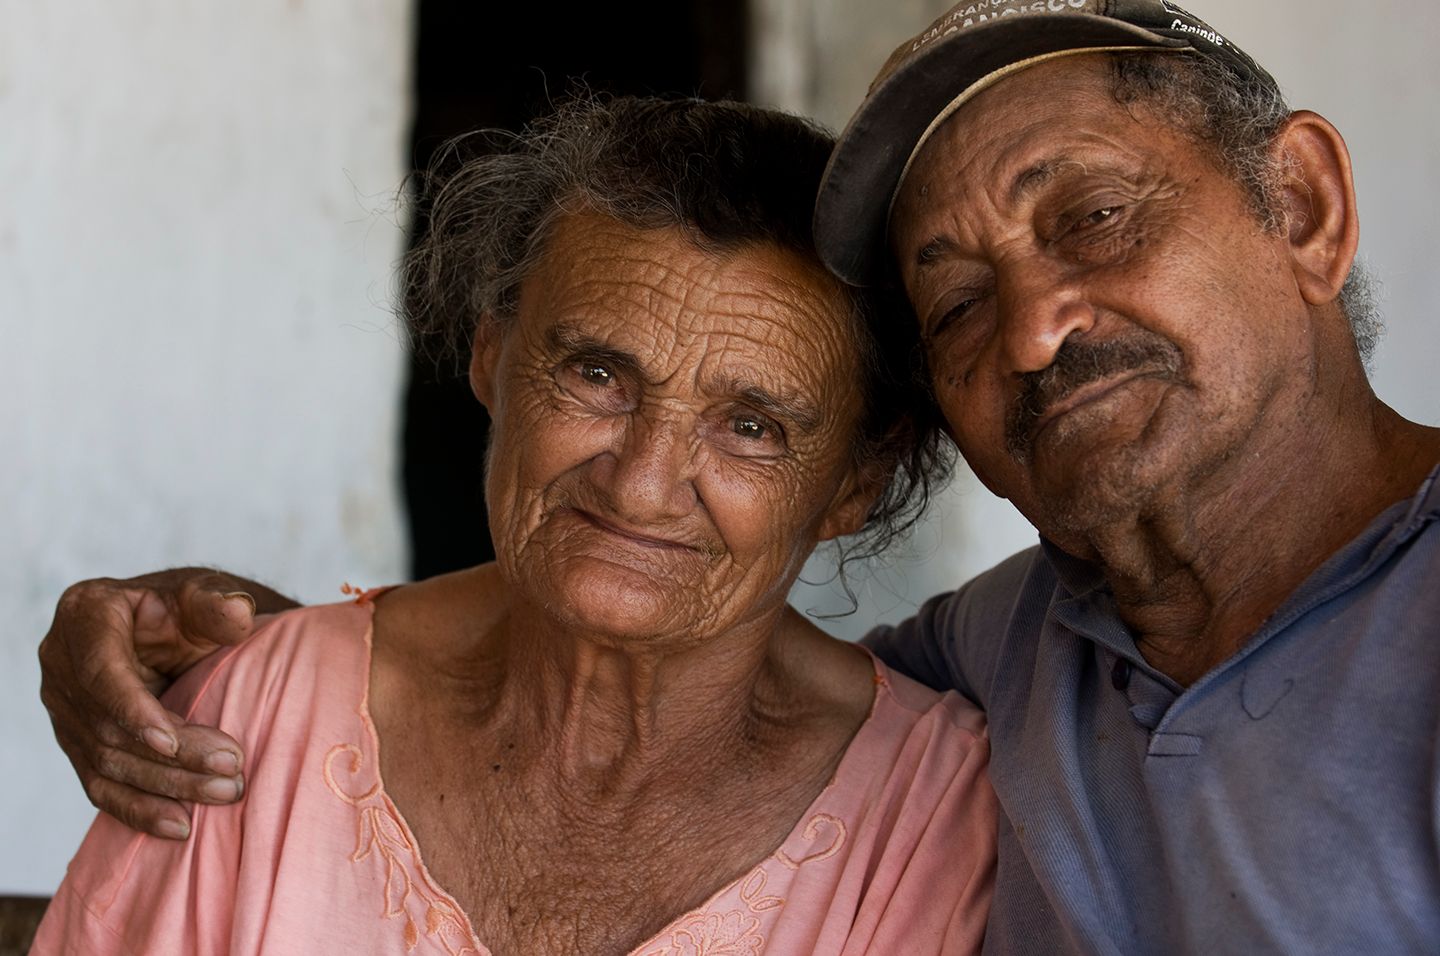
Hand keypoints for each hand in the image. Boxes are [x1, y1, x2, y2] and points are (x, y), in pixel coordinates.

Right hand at [38, 569, 288, 838]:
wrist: (175, 630)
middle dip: (170, 756)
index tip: (171, 741)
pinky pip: (100, 786)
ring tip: (224, 793)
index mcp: (85, 615)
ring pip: (106, 762)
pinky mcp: (76, 744)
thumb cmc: (187, 608)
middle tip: (231, 768)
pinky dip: (138, 809)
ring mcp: (63, 708)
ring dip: (165, 786)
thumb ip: (217, 600)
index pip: (100, 672)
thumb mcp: (202, 594)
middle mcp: (61, 664)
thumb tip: (237, 611)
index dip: (131, 710)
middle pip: (107, 725)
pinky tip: (178, 826)